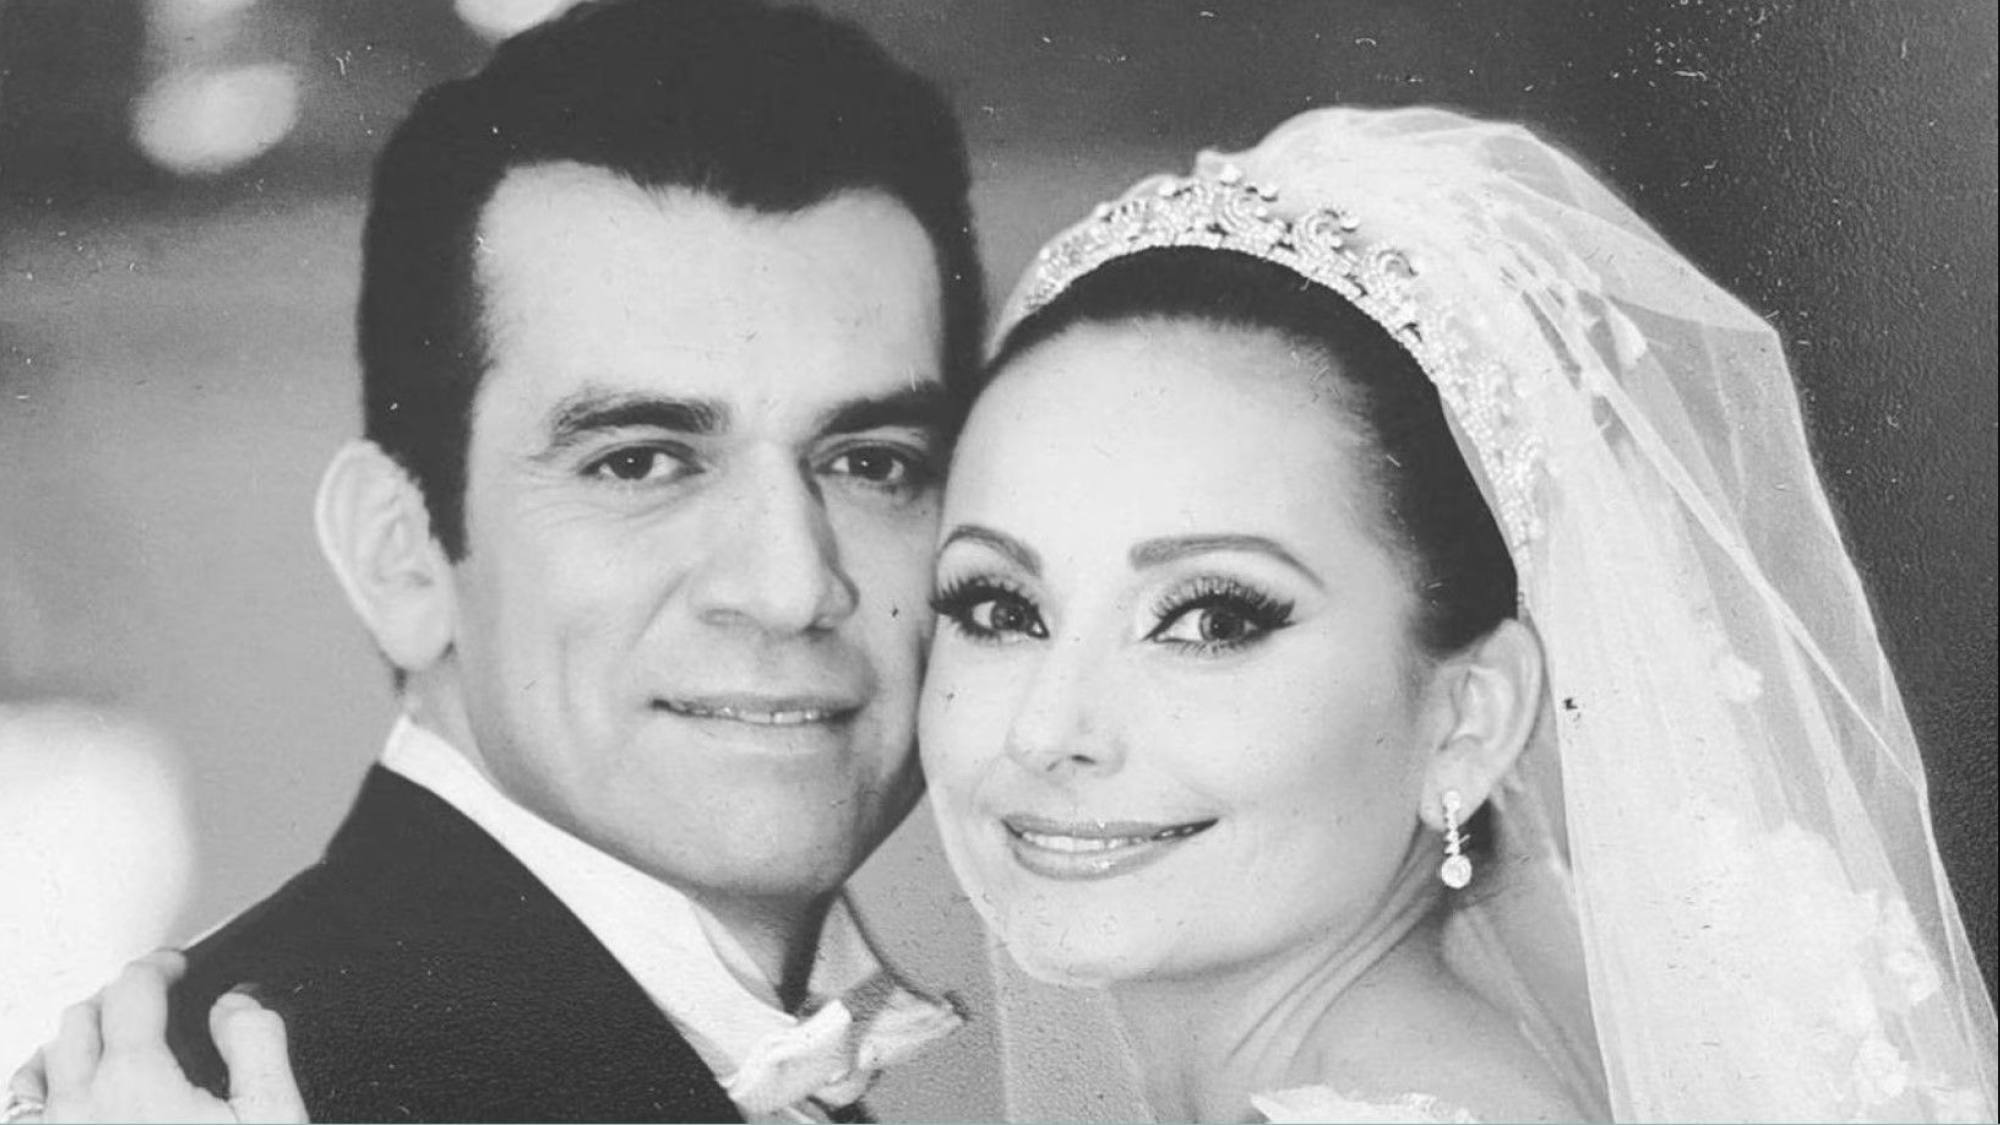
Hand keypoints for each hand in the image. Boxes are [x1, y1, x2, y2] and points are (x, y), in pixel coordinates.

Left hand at [5, 951, 306, 1122]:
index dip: (158, 966)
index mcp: (137, 1081)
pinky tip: (65, 1093)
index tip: (175, 967)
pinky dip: (42, 1088)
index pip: (133, 991)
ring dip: (73, 1040)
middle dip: (120, 998)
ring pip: (41, 1062)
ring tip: (106, 1041)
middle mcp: (80, 1107)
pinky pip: (23, 1109)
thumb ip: (257, 1042)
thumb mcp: (273, 1116)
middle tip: (153, 1001)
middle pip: (83, 1018)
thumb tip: (236, 1004)